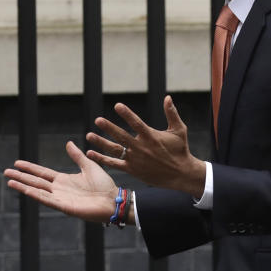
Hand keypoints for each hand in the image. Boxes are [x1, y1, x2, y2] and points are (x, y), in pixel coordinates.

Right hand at [4, 141, 119, 224]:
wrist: (113, 199)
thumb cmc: (104, 185)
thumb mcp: (89, 166)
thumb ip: (77, 156)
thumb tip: (68, 143)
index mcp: (64, 180)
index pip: (42, 173)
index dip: (30, 168)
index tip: (17, 163)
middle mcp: (59, 189)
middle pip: (36, 181)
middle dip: (21, 177)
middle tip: (6, 172)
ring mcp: (61, 198)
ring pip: (38, 191)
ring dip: (23, 186)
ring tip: (10, 181)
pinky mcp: (65, 207)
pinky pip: (47, 200)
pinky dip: (36, 195)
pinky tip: (25, 190)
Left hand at [86, 95, 206, 197]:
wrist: (181, 174)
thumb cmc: (180, 150)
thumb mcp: (179, 130)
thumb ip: (171, 113)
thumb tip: (167, 97)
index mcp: (151, 136)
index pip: (136, 123)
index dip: (127, 114)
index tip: (117, 105)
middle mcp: (141, 148)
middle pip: (121, 136)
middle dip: (109, 128)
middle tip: (98, 120)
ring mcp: (135, 160)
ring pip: (115, 150)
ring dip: (101, 143)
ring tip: (89, 135)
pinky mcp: (132, 170)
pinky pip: (114, 164)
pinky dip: (102, 159)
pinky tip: (91, 153)